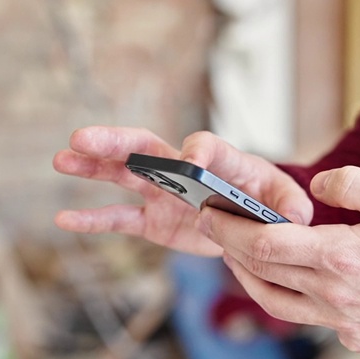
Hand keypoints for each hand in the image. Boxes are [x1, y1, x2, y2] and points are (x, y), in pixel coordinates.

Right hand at [54, 127, 313, 255]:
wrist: (255, 221)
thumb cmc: (271, 202)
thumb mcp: (286, 201)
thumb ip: (291, 206)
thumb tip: (298, 216)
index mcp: (220, 160)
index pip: (205, 147)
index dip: (198, 152)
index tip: (190, 162)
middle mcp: (184, 169)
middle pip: (146, 148)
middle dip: (115, 142)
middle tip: (81, 137)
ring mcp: (163, 193)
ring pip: (124, 175)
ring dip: (93, 166)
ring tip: (61, 158)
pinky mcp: (154, 220)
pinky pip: (120, 219)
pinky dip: (94, 220)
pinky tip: (65, 219)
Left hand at [197, 166, 359, 351]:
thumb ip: (356, 184)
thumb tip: (316, 188)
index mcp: (343, 258)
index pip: (265, 244)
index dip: (229, 228)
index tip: (210, 211)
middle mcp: (336, 296)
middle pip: (262, 274)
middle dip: (229, 247)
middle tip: (212, 224)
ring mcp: (344, 323)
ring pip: (276, 303)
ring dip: (248, 278)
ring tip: (236, 255)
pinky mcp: (355, 337)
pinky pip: (308, 318)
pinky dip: (286, 297)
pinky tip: (286, 278)